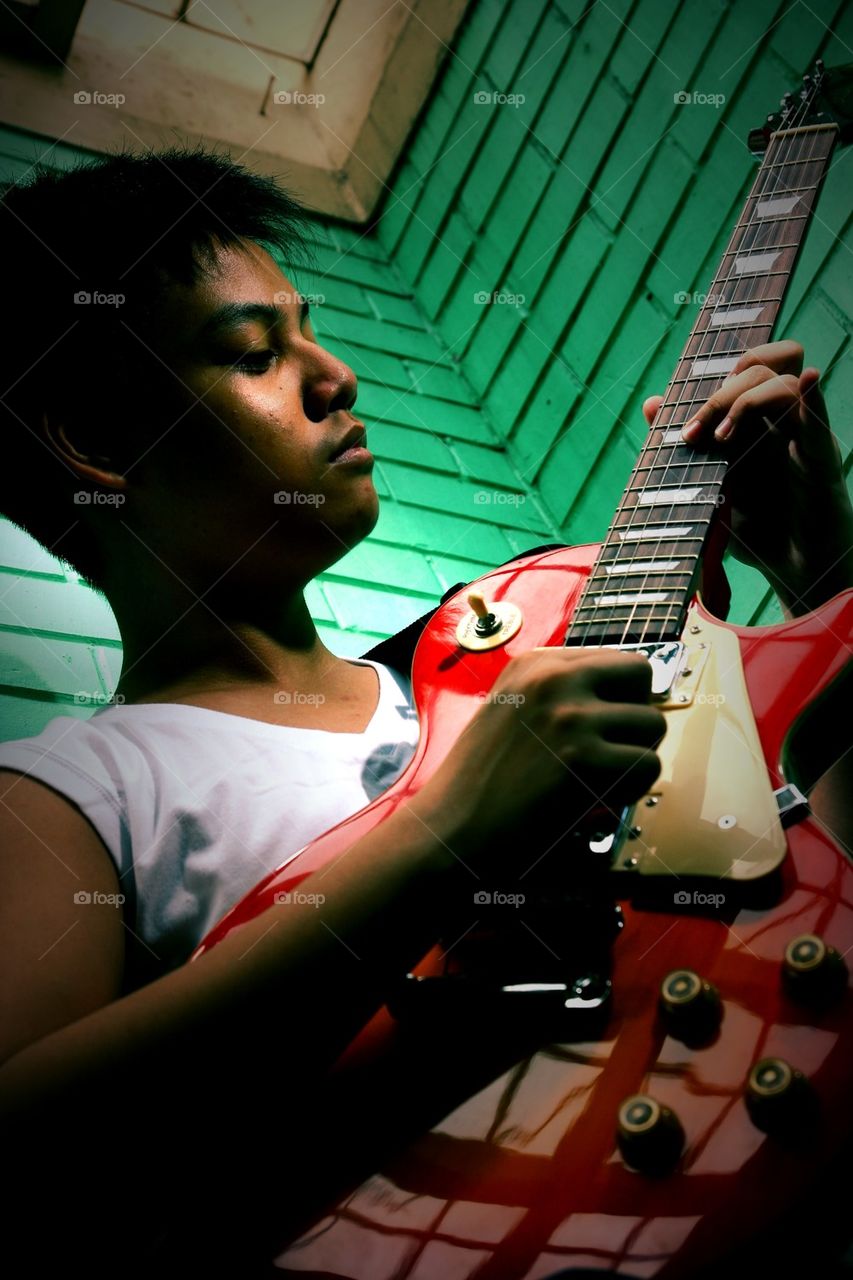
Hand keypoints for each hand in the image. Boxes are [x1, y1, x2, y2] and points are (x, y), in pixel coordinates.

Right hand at [415, 648, 665, 872]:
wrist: (451, 830)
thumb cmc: (481, 782)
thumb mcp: (511, 710)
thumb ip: (559, 694)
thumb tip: (627, 697)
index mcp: (535, 663)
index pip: (615, 659)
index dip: (618, 698)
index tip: (599, 728)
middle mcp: (553, 678)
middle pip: (640, 676)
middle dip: (634, 716)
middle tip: (610, 750)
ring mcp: (569, 715)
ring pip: (652, 725)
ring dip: (634, 757)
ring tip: (598, 779)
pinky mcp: (583, 757)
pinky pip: (647, 765)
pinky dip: (631, 789)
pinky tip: (597, 799)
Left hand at [642, 341, 852, 614]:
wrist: (791, 569)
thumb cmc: (754, 526)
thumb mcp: (707, 485)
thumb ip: (682, 448)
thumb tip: (650, 402)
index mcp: (756, 422)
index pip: (746, 368)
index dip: (716, 377)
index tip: (687, 425)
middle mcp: (781, 423)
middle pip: (760, 372)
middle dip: (720, 395)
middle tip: (694, 435)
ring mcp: (803, 439)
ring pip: (786, 385)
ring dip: (747, 401)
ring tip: (720, 439)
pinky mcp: (822, 463)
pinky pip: (820, 422)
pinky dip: (813, 398)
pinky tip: (808, 379)